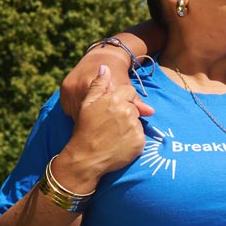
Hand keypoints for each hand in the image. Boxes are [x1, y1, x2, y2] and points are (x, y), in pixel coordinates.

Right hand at [53, 65, 152, 191]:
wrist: (86, 158)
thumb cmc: (84, 130)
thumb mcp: (87, 104)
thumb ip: (98, 85)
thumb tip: (106, 67)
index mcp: (115, 99)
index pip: (129, 91)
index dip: (121, 98)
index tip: (112, 108)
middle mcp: (128, 112)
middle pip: (133, 107)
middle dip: (125, 112)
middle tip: (110, 124)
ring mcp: (135, 128)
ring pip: (137, 122)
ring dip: (129, 126)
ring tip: (113, 135)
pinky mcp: (140, 143)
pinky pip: (140, 137)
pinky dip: (132, 140)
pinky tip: (119, 144)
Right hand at [59, 49, 147, 118]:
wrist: (102, 55)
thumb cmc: (117, 73)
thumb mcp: (125, 86)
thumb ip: (135, 101)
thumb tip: (151, 112)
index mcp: (96, 85)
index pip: (102, 110)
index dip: (109, 118)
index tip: (115, 121)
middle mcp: (79, 86)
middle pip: (89, 112)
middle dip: (98, 118)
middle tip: (107, 123)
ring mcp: (68, 89)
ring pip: (78, 112)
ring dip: (88, 117)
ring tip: (98, 120)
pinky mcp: (63, 91)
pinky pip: (70, 110)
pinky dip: (79, 114)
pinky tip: (88, 117)